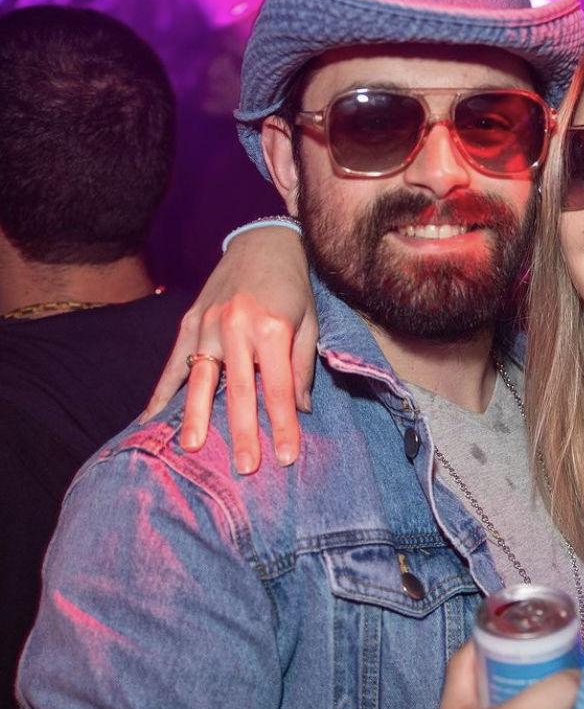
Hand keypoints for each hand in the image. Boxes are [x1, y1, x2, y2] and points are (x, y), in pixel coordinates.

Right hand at [141, 225, 317, 473]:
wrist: (264, 240)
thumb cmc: (293, 286)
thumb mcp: (309, 322)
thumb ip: (302, 366)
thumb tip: (298, 409)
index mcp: (272, 328)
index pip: (279, 388)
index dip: (284, 425)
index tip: (287, 457)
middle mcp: (236, 327)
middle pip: (239, 390)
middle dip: (242, 432)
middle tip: (244, 468)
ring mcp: (207, 323)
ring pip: (200, 379)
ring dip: (196, 416)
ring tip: (191, 448)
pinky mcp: (188, 321)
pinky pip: (174, 362)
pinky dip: (161, 392)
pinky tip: (150, 420)